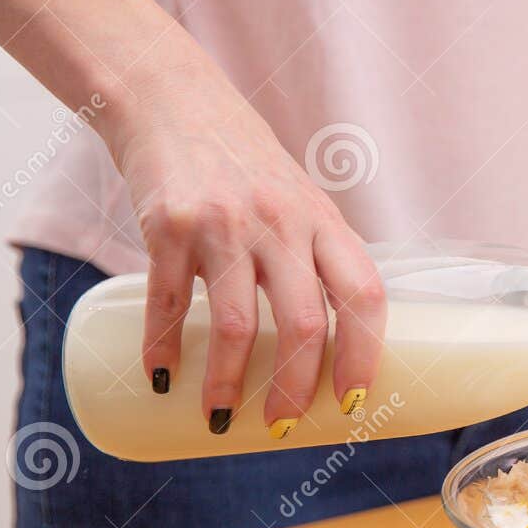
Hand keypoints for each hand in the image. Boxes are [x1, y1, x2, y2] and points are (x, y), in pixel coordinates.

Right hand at [105, 62, 385, 435]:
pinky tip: (162, 378)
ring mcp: (224, 225)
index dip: (365, 353)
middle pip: (304, 323)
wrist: (174, 102)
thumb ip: (319, 259)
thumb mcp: (301, 203)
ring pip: (233, 325)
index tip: (352, 399)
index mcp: (324, 222)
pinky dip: (162, 349)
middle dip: (294, 387)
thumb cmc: (247, 167)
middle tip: (280, 425)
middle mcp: (281, 223)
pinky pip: (165, 303)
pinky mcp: (167, 226)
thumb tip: (335, 342)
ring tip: (218, 418)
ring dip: (225, 383)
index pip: (364, 296)